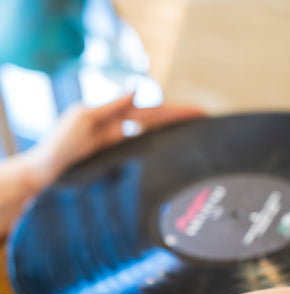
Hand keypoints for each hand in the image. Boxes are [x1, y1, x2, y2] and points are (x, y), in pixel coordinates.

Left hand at [31, 93, 203, 189]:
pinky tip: (173, 158)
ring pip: (155, 139)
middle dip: (183, 121)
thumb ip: (111, 106)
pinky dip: (159, 154)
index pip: (154, 111)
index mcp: (116, 116)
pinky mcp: (118, 162)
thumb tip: (138, 92)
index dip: (177, 111)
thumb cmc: (60, 144)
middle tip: (208, 122)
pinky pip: (144, 155)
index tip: (200, 112)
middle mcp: (122, 129)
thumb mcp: (83, 119)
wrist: (47, 172)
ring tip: (198, 137)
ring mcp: (121, 146)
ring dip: (175, 137)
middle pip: (159, 123)